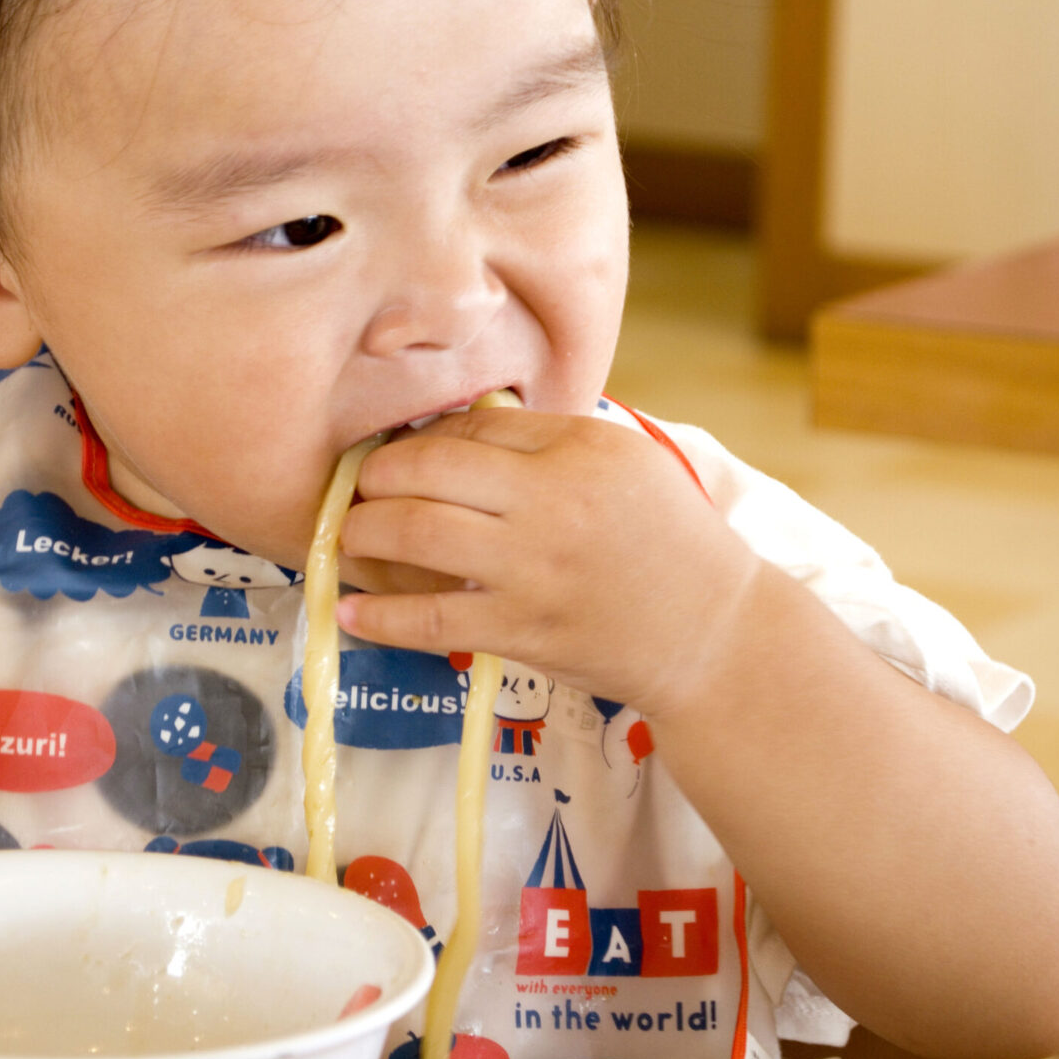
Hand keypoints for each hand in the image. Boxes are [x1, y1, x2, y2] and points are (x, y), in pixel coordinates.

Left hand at [334, 409, 762, 716]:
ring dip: (363, 534)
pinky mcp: (523, 630)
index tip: (400, 454)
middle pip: (427, 469)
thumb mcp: (624, 464)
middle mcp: (551, 501)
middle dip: (375, 477)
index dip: (422, 438)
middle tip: (357, 488)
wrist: (713, 631)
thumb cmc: (670, 542)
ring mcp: (533, 569)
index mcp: (579, 447)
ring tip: (346, 538)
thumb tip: (458, 431)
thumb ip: (548, 441)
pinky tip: (349, 610)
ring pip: (415, 535)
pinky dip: (378, 617)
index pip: (471, 426)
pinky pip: (429, 619)